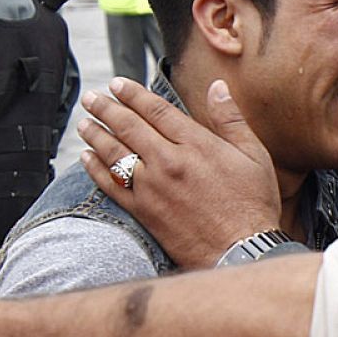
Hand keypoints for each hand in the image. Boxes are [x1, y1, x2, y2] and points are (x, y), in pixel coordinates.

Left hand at [78, 78, 280, 267]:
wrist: (241, 252)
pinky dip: (95, 169)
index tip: (117, 84)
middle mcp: (168, 161)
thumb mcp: (253, 155)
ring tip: (84, 123)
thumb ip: (231, 119)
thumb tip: (217, 87)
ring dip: (95, 134)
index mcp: (195, 144)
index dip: (133, 94)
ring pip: (114, 153)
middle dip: (106, 108)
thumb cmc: (252, 204)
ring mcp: (152, 187)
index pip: (156, 110)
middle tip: (92, 98)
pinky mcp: (143, 212)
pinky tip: (86, 158)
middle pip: (129, 127)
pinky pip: (111, 185)